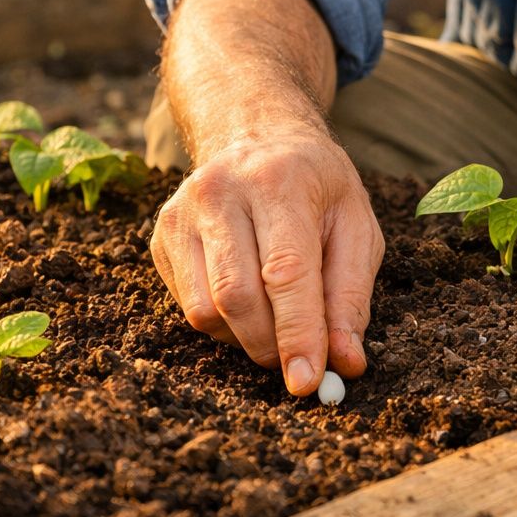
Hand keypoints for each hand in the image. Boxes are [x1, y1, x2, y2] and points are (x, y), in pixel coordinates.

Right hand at [149, 129, 384, 394]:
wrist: (256, 134)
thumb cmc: (316, 186)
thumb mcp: (355, 224)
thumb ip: (351, 294)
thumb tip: (345, 362)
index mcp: (280, 182)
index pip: (285, 272)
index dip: (298, 334)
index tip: (308, 383)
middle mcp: (221, 192)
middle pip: (238, 297)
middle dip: (271, 346)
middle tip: (298, 360)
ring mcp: (182, 213)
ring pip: (206, 311)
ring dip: (245, 339)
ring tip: (276, 318)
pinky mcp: (161, 236)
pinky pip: (188, 306)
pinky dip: (223, 323)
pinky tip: (247, 296)